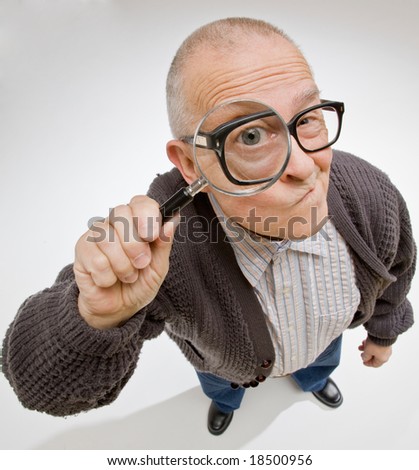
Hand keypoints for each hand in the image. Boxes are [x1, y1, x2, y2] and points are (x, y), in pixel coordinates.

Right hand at [74, 196, 178, 328]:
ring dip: (122, 266)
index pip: (140, 203)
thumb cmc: (139, 283)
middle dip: (135, 245)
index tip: (152, 235)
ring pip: (108, 240)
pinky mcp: (82, 249)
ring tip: (127, 276)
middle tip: (141, 263)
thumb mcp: (158, 267)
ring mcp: (96, 234)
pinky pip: (96, 260)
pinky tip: (109, 280)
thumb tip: (172, 222)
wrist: (118, 308)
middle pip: (121, 215)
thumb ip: (164, 244)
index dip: (146, 215)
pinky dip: (108, 277)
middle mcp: (116, 222)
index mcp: (138, 221)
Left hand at [358, 337, 391, 366]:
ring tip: (361, 346)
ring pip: (374, 350)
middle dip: (366, 354)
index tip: (363, 362)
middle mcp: (385, 355)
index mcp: (382, 359)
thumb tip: (364, 359)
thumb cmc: (376, 344)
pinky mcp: (385, 342)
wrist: (382, 333)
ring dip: (367, 348)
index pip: (375, 364)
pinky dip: (370, 344)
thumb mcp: (368, 352)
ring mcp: (386, 348)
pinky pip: (376, 345)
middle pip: (374, 357)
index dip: (368, 363)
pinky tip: (365, 341)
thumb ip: (365, 357)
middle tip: (361, 353)